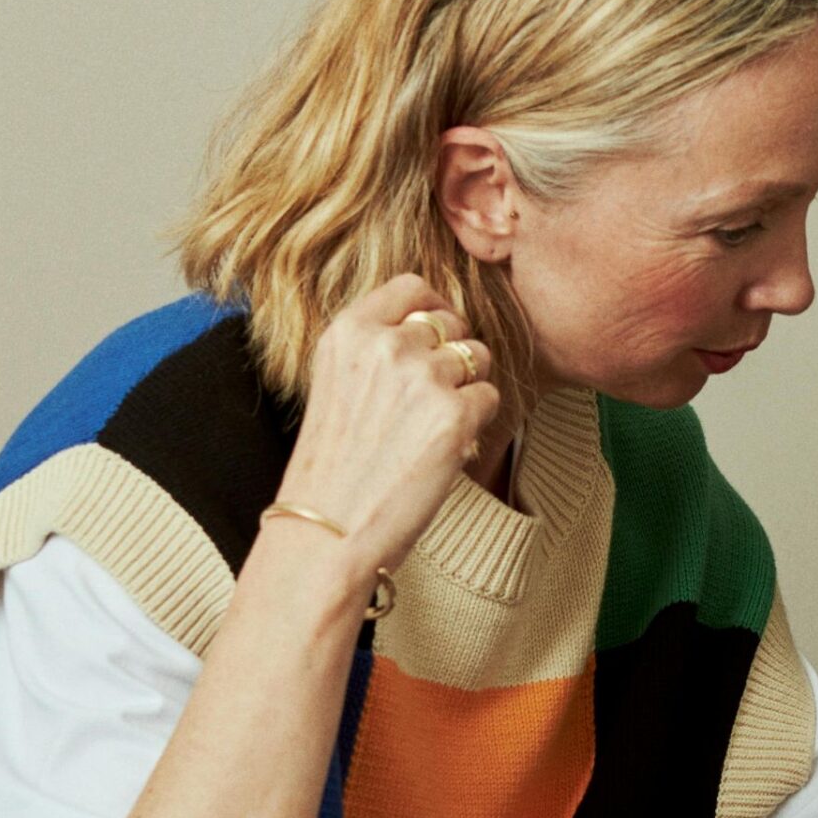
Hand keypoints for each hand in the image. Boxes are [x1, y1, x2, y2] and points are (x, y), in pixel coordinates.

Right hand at [269, 275, 502, 591]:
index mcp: (349, 331)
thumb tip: (432, 322)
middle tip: (431, 398)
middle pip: (452, 321)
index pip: (412, 286)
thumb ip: (376, 347)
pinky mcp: (455, 415)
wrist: (327, 531)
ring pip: (478, 357)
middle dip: (452, 354)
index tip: (434, 336)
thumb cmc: (333, 467)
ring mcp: (424, 377)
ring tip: (434, 425)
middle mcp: (387, 344)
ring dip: (468, 388)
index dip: (433, 309)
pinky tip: (445, 447)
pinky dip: (477, 422)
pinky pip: (490, 398)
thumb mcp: (335, 383)